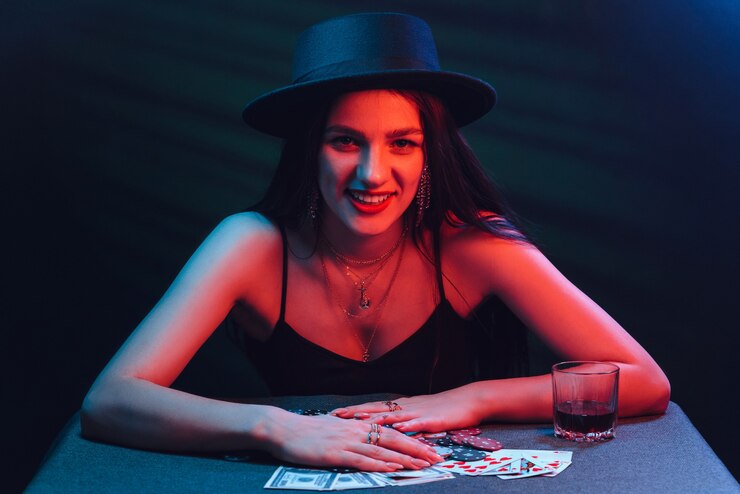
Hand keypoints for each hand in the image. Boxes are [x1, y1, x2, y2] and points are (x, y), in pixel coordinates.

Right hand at [265, 410, 443, 471]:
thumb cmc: (306, 431)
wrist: (283, 429)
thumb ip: (351, 433)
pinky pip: (363, 460)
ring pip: (382, 451)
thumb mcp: (334, 428)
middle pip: (394, 439)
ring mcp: (347, 442)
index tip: (430, 448)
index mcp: (358, 424)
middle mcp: (356, 431)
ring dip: (405, 459)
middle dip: (417, 450)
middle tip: (437, 459)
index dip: (413, 440)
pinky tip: (393, 469)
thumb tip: (366, 440)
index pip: (392, 432)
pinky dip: (380, 465)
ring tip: (423, 466)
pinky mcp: (336, 454)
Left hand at [330, 388, 482, 433]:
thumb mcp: (419, 413)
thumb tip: (385, 427)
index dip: (355, 410)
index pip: (374, 407)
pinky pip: (418, 422)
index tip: (336, 413)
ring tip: (358, 421)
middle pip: (377, 409)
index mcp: (402, 406)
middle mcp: (407, 407)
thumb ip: (403, 420)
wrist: (469, 400)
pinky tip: (398, 428)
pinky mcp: (433, 419)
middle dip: (356, 412)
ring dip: (375, 418)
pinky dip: (407, 425)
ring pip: (393, 415)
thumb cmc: (444, 409)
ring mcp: (419, 412)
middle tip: (337, 415)